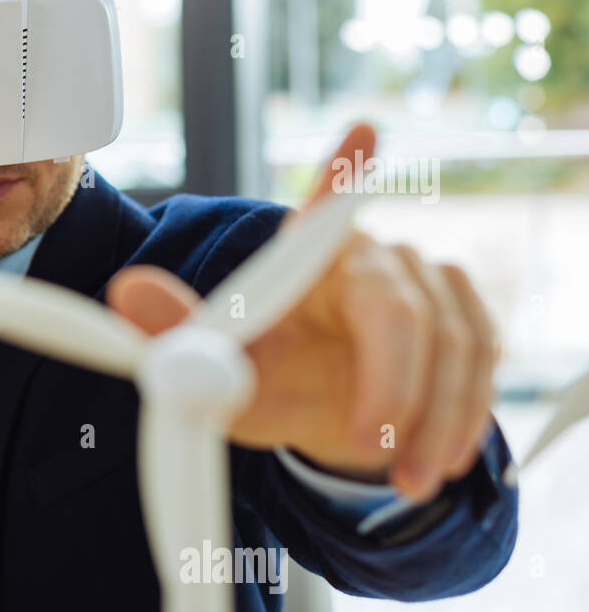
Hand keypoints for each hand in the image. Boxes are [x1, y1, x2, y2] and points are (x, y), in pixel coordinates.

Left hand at [108, 123, 498, 501]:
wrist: (324, 420)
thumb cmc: (266, 382)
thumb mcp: (219, 374)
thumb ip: (178, 336)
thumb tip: (127, 289)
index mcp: (308, 256)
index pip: (324, 208)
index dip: (344, 173)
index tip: (362, 131)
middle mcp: (376, 258)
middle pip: (402, 311)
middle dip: (393, 386)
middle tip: (369, 444)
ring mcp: (432, 284)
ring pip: (455, 347)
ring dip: (435, 421)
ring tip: (407, 480)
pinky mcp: (471, 319)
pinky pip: (483, 367)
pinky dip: (465, 419)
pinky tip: (441, 461)